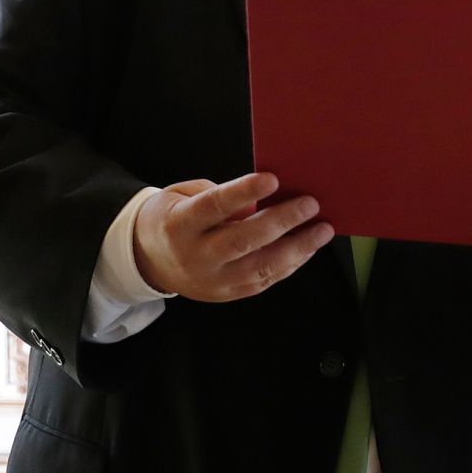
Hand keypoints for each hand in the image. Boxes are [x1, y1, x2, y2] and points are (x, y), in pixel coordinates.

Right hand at [132, 172, 332, 302]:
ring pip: (260, 267)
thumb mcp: (184, 196)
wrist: (148, 260)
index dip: (243, 192)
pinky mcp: (228, 294)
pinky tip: (308, 247)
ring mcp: (212, 280)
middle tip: (310, 204)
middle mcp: (195, 256)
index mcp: (179, 225)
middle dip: (282, 221)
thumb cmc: (174, 217)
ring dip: (298, 248)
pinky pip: (265, 281)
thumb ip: (221, 196)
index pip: (214, 207)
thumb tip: (269, 195)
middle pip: (242, 240)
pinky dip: (291, 264)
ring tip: (322, 229)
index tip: (272, 178)